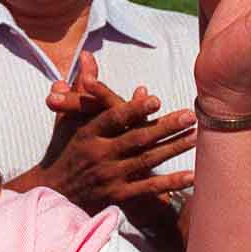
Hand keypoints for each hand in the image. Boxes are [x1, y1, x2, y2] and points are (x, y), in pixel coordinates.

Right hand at [27, 51, 195, 217]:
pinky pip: (147, 188)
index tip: (156, 99)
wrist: (54, 195)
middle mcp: (98, 154)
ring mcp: (109, 177)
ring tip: (196, 136)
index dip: (133, 110)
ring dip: (173, 148)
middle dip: (165, 126)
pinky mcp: (117, 196)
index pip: (113, 119)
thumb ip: (82, 87)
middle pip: (136, 139)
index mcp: (88, 133)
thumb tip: (87, 55)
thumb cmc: (63, 150)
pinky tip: (191, 176)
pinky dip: (170, 183)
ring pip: (146, 160)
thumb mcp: (68, 117)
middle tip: (190, 115)